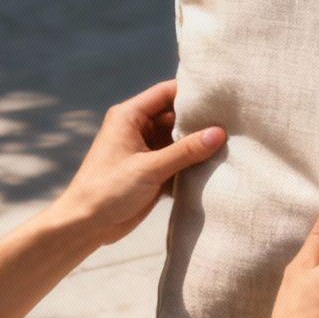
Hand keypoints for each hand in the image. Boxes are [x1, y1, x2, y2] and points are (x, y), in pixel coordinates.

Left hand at [50, 80, 224, 245]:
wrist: (85, 225)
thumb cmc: (106, 190)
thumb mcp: (149, 168)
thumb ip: (186, 150)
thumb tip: (219, 133)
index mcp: (129, 116)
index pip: (167, 92)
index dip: (193, 91)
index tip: (222, 94)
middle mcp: (138, 128)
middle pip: (177, 115)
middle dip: (201, 119)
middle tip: (233, 121)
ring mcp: (145, 149)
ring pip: (179, 138)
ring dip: (199, 143)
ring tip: (230, 142)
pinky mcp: (152, 169)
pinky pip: (178, 158)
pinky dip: (193, 161)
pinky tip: (215, 163)